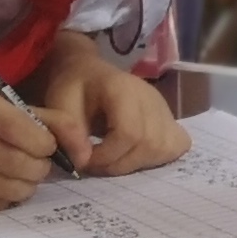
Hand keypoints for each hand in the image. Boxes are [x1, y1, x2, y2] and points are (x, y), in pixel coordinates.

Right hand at [0, 88, 64, 212]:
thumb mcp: (3, 110)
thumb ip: (48, 121)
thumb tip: (84, 147)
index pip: (26, 130)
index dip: (46, 145)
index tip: (47, 148)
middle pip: (21, 164)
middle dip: (39, 169)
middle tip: (36, 166)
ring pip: (10, 189)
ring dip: (25, 187)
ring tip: (20, 177)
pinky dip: (4, 200)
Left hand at [42, 40, 186, 176]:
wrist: (89, 73)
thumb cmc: (74, 88)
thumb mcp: (59, 105)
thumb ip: (69, 132)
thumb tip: (83, 161)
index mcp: (123, 88)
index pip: (129, 132)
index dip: (107, 155)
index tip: (86, 160)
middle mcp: (151, 97)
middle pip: (149, 144)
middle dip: (119, 164)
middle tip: (96, 163)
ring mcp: (164, 108)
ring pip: (164, 148)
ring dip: (136, 164)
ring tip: (113, 160)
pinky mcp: (170, 118)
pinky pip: (176, 145)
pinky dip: (158, 158)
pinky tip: (137, 155)